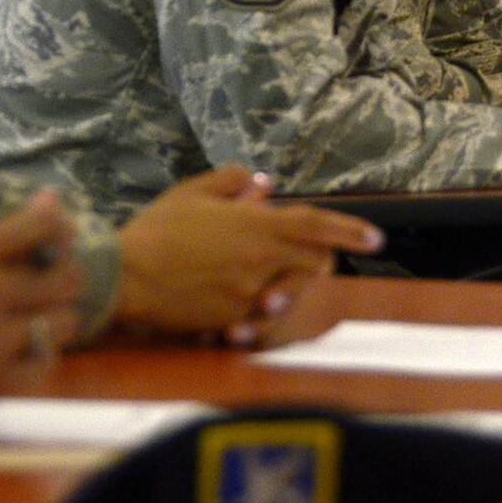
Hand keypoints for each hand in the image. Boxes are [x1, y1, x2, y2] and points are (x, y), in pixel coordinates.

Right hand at [0, 191, 82, 430]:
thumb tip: (51, 199)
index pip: (42, 226)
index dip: (61, 226)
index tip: (60, 235)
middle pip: (66, 278)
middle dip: (64, 274)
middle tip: (51, 279)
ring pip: (64, 323)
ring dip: (56, 316)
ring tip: (36, 316)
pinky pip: (45, 367)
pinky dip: (40, 356)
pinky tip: (22, 349)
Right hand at [114, 167, 383, 343]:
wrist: (124, 277)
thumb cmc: (156, 230)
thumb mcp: (192, 193)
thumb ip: (231, 182)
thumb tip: (262, 183)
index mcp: (254, 226)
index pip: (315, 224)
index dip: (350, 230)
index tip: (378, 238)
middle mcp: (259, 261)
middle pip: (314, 264)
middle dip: (319, 260)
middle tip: (310, 255)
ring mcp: (247, 295)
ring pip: (292, 293)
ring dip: (291, 286)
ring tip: (273, 280)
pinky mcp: (232, 320)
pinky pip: (261, 319)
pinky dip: (259, 312)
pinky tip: (246, 308)